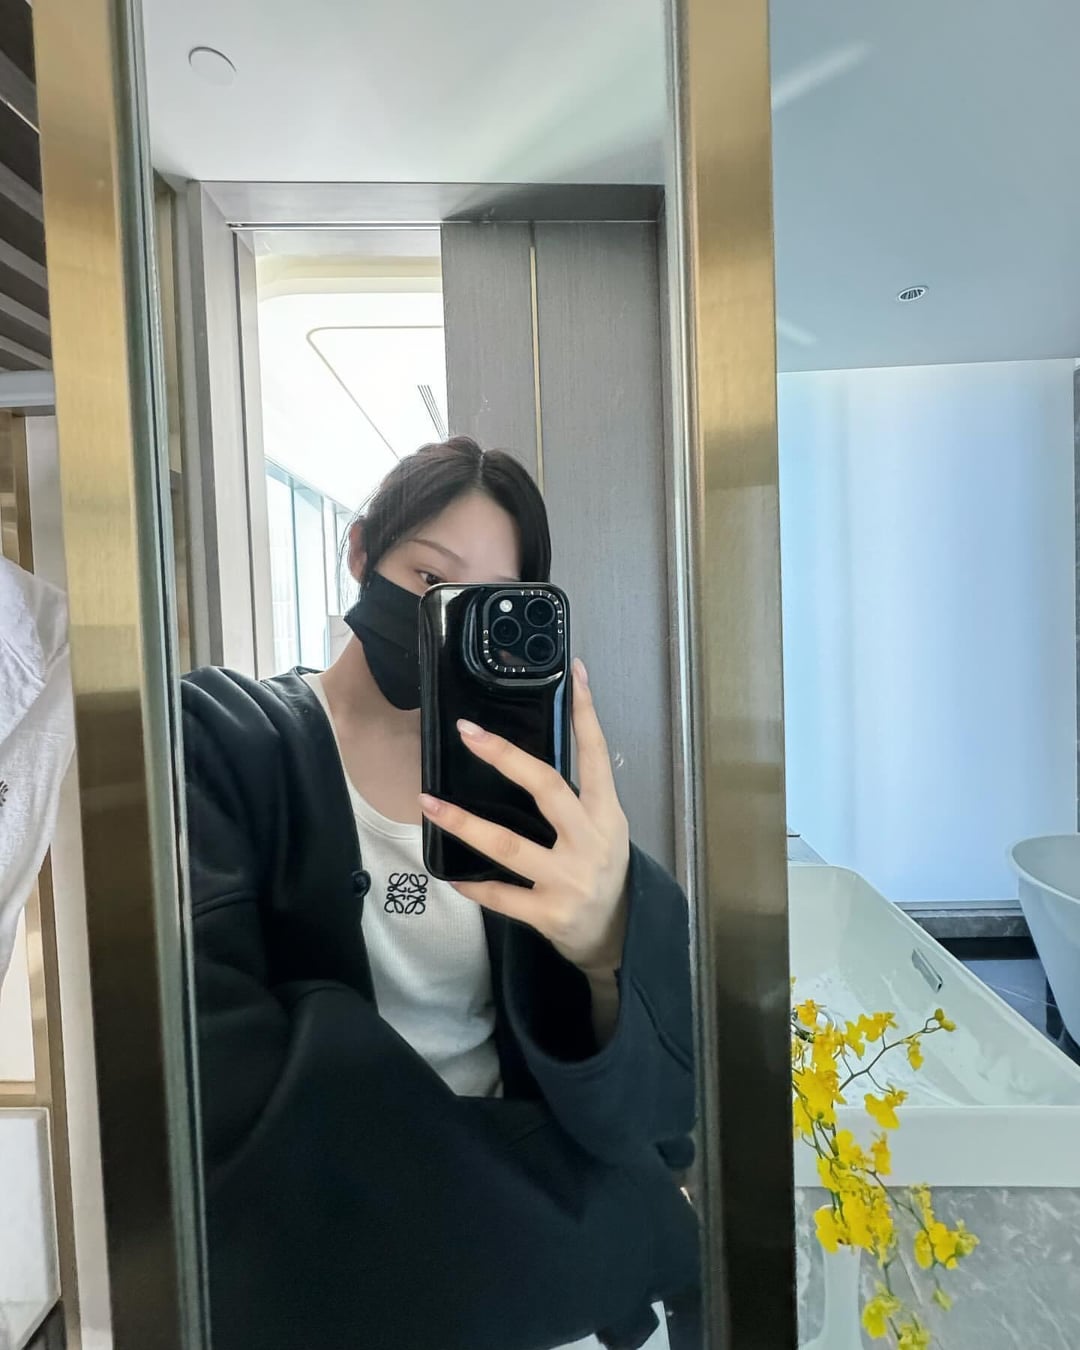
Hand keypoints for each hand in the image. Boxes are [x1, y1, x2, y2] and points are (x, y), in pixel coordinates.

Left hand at [418, 658, 629, 972]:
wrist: (617, 934)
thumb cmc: (603, 871)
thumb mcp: (605, 828)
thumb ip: (579, 796)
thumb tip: (532, 753)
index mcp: (606, 814)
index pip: (596, 755)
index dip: (585, 713)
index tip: (574, 673)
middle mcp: (590, 841)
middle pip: (547, 789)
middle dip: (506, 758)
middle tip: (469, 732)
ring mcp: (569, 879)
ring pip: (510, 846)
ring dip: (465, 823)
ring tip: (429, 803)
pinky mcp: (550, 913)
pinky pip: (503, 896)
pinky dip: (475, 886)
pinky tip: (450, 874)